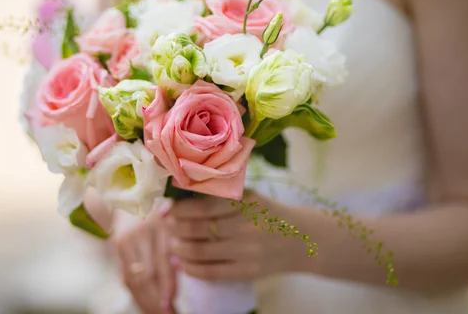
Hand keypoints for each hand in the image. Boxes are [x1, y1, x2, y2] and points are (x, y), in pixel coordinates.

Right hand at [112, 214, 177, 313]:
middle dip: (157, 300)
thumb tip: (181, 267)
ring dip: (146, 301)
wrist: (134, 194)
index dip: (167, 284)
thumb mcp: (176, 217)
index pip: (163, 259)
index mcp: (162, 222)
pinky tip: (145, 304)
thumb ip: (180, 238)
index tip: (172, 303)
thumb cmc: (163, 208)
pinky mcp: (117, 245)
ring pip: (134, 278)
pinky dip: (136, 293)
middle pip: (147, 273)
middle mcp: (142, 230)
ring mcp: (127, 239)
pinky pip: (125, 275)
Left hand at [165, 191, 299, 280]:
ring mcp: (248, 251)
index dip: (180, 209)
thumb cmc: (268, 214)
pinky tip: (182, 264)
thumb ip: (222, 196)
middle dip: (176, 228)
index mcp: (246, 202)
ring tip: (171, 245)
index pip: (204, 205)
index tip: (167, 209)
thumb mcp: (250, 197)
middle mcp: (247, 226)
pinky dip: (192, 269)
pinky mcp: (249, 272)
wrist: (302, 240)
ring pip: (202, 252)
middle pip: (199, 229)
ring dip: (180, 249)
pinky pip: (213, 273)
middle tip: (165, 226)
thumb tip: (181, 198)